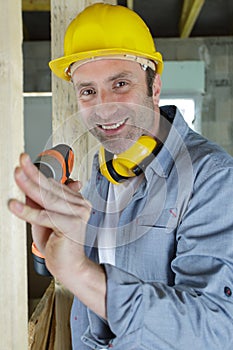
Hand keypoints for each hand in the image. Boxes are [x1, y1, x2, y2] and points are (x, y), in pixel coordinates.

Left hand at [8, 153, 91, 279]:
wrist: (69, 266)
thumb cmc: (58, 243)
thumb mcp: (43, 218)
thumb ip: (38, 202)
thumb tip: (27, 186)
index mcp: (75, 200)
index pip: (53, 183)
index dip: (36, 173)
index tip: (25, 163)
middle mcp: (79, 204)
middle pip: (51, 187)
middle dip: (32, 174)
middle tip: (19, 163)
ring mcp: (78, 213)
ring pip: (48, 198)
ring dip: (29, 187)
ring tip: (16, 177)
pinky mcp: (72, 225)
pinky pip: (45, 216)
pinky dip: (28, 212)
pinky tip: (14, 206)